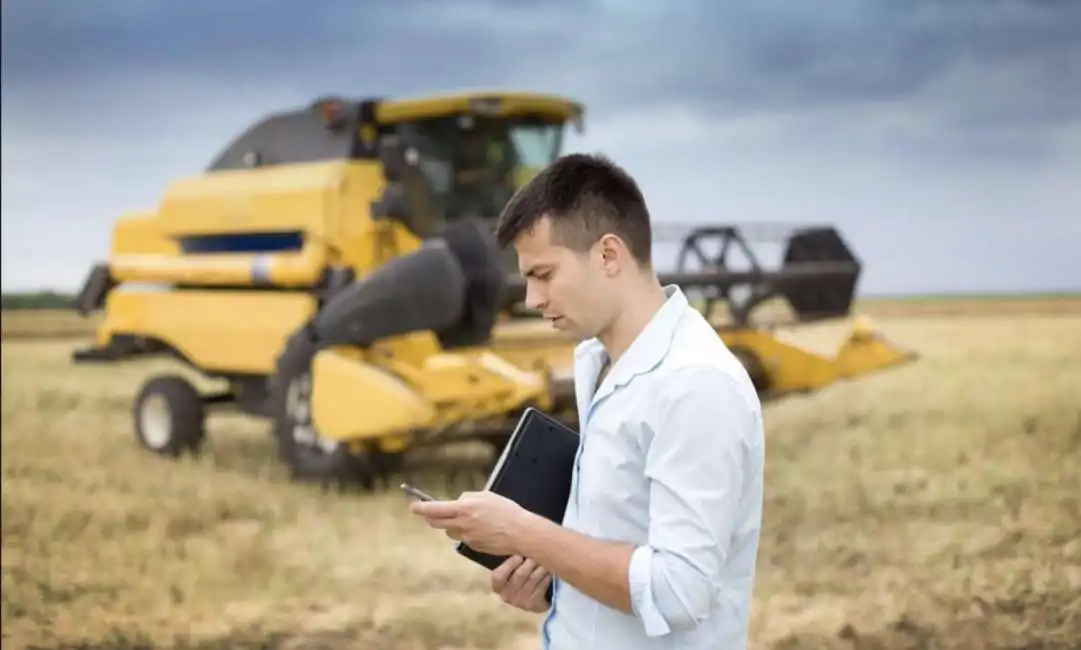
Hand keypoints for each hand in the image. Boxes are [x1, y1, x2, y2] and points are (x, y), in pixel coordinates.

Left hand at [409, 490, 530, 555]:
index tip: (413, 506)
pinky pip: (463, 538)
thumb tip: (458, 503)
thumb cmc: (506, 511)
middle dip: (429, 517)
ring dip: (451, 525)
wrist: (520, 532)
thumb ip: (468, 498)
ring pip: (449, 531)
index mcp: (464, 509)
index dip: (421, 508)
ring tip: (467, 519)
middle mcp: (462, 525)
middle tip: (428, 513)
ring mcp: (467, 538)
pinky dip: (465, 532)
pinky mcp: (473, 546)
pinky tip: (480, 528)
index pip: (434, 509)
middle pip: (436, 523)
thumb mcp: (486, 496)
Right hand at [492, 555, 551, 612]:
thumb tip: (519, 543)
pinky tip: (550, 570)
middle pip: (520, 575)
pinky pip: (542, 585)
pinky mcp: (534, 605)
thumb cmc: (517, 575)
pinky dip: (547, 575)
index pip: (498, 576)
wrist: (529, 597)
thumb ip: (512, 557)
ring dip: (541, 566)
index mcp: (498, 586)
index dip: (509, 565)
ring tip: (547, 557)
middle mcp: (507, 596)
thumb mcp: (510, 569)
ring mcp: (520, 602)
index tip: (518, 556)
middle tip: (538, 551)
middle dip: (530, 561)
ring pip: (533, 578)